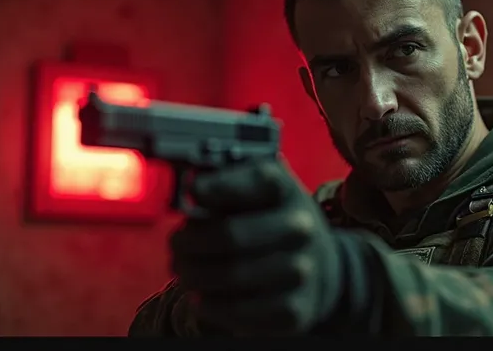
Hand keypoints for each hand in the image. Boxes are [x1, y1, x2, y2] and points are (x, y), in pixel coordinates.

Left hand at [169, 160, 343, 334]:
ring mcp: (302, 271)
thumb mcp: (255, 194)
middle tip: (175, 245)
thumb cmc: (270, 223)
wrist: (317, 267)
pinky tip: (202, 297)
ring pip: (231, 276)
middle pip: (231, 235)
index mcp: (287, 191)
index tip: (193, 191)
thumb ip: (223, 186)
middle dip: (190, 242)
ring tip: (184, 272)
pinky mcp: (295, 311)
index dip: (221, 185)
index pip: (257, 180)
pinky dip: (211, 306)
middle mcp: (301, 228)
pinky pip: (240, 311)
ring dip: (194, 275)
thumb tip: (192, 191)